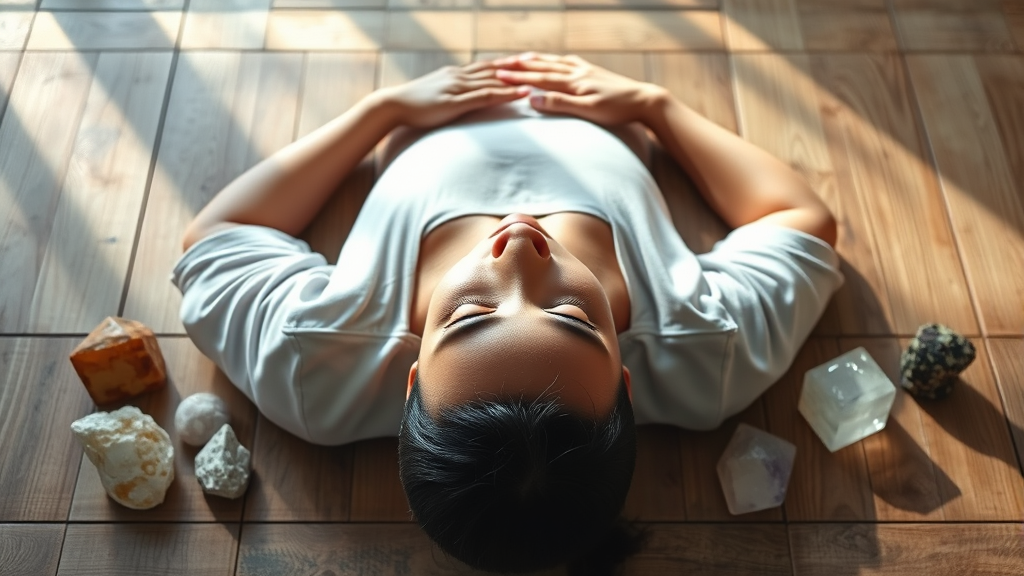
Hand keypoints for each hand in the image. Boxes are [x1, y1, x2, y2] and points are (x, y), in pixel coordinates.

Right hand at [378, 61, 530, 128]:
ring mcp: (458, 87)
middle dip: (520, 66)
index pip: (488, 65)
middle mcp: (460, 75)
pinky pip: (486, 95)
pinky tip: (522, 93)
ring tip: (541, 77)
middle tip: (543, 63)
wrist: (394, 106)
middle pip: (496, 68)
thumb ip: (452, 94)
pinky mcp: (456, 101)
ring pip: (495, 79)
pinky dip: (506, 93)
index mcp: (456, 73)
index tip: (528, 61)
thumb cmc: (414, 106)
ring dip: (519, 78)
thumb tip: (465, 98)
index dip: (509, 63)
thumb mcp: (437, 96)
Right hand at [492, 53, 666, 125]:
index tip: (498, 75)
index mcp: (574, 82)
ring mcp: (586, 70)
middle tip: (500, 63)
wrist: (645, 101)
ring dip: (535, 60)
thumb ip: (559, 104)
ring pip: (555, 62)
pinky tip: (554, 60)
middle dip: (520, 65)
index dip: (517, 77)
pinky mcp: (594, 72)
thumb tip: (532, 99)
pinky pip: (569, 62)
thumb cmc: (617, 110)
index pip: (539, 78)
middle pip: (543, 66)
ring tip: (520, 58)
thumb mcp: (587, 111)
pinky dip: (556, 60)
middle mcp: (577, 71)